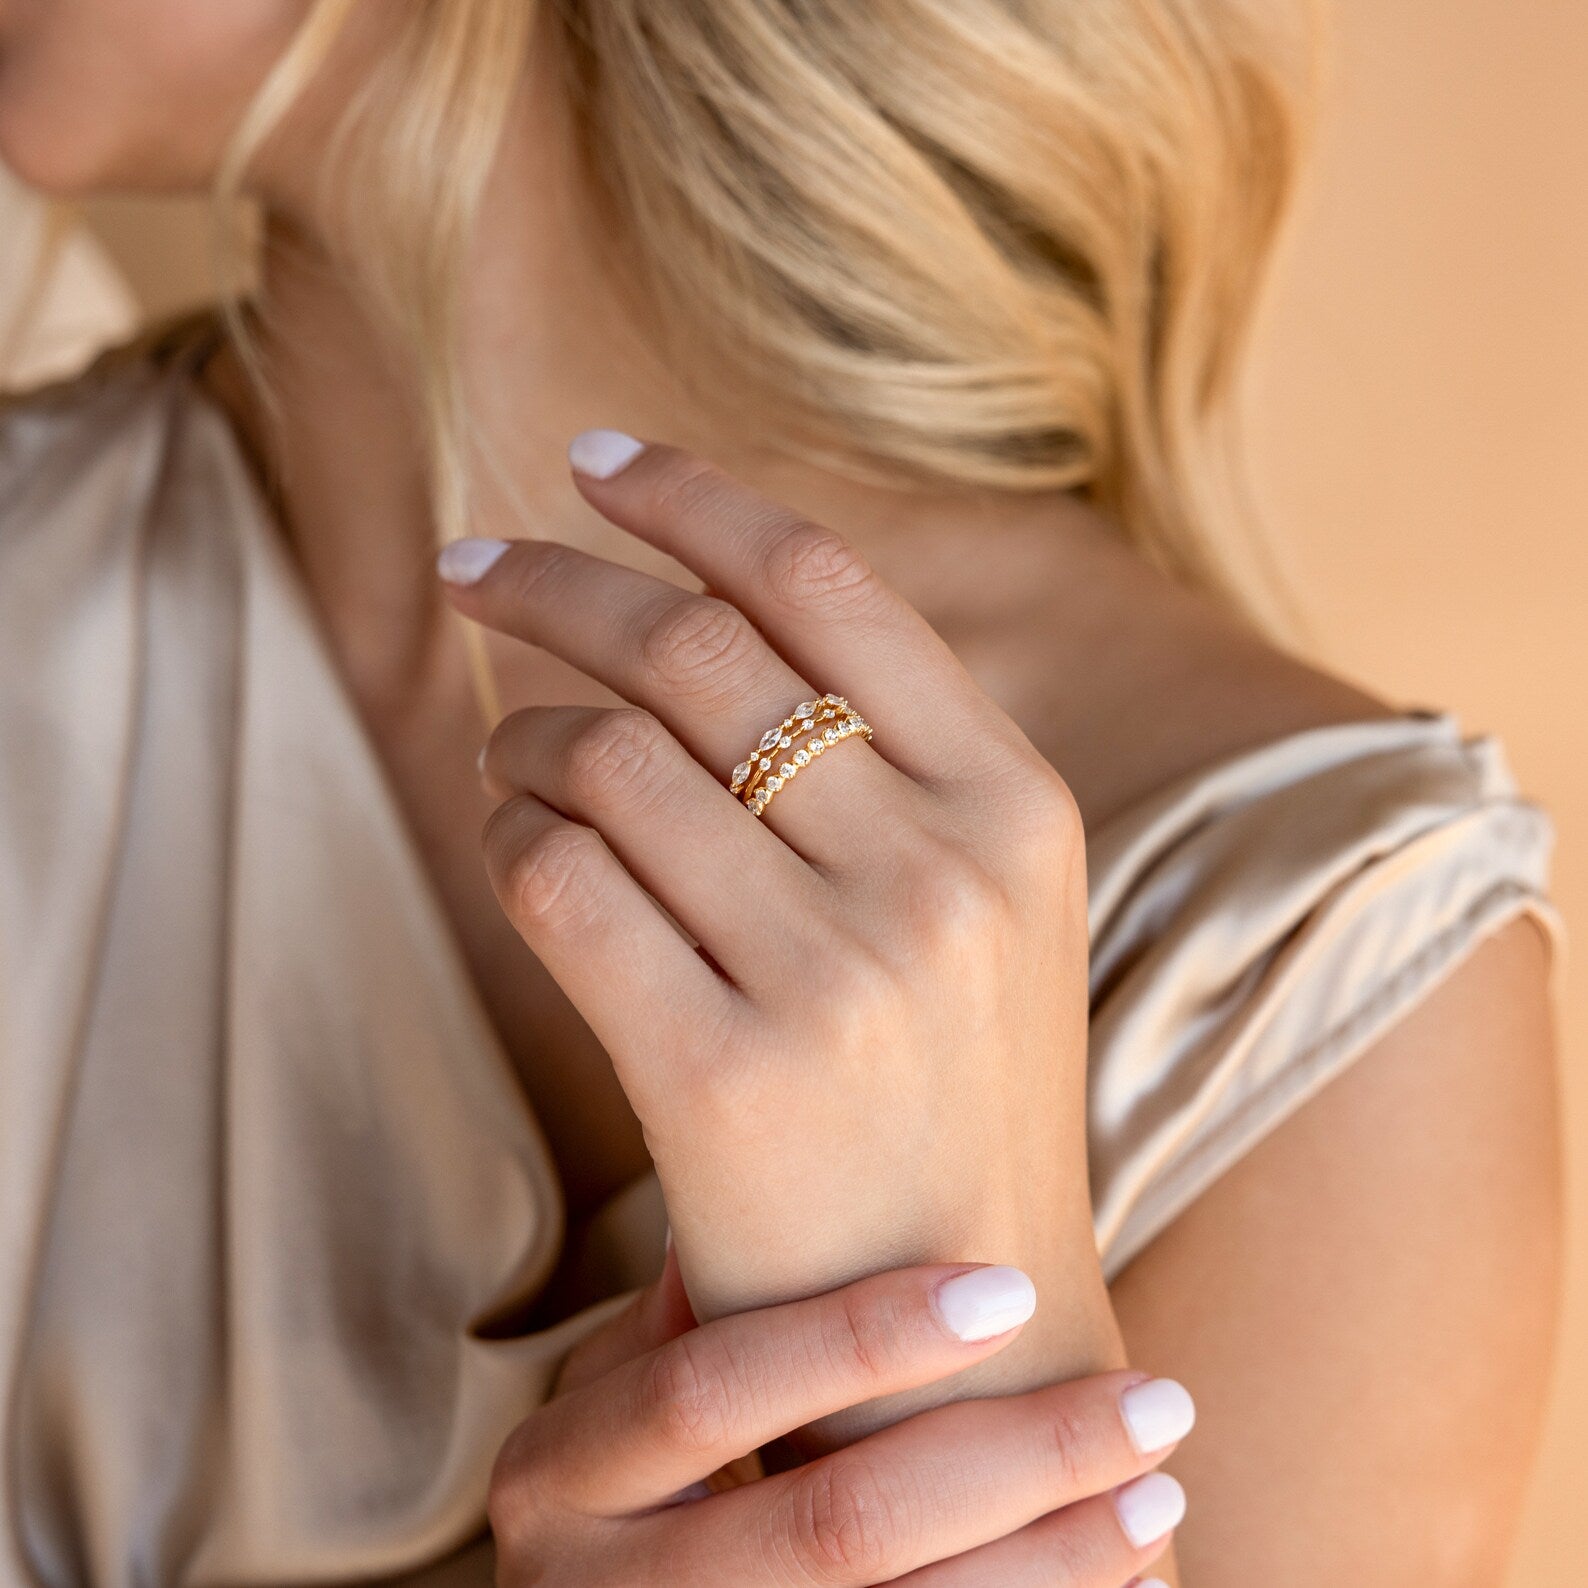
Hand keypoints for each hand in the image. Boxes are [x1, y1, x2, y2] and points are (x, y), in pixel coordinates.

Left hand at [443, 431, 1114, 1431]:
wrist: (967, 1337)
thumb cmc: (952, 1095)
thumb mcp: (983, 909)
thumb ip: (892, 762)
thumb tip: (706, 601)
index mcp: (1016, 805)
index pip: (828, 585)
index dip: (695, 498)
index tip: (590, 458)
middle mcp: (939, 872)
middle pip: (698, 650)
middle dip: (557, 581)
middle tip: (472, 564)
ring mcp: (837, 977)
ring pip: (610, 757)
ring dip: (522, 730)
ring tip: (507, 747)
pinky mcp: (722, 1078)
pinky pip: (559, 884)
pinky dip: (510, 838)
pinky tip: (516, 843)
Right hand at [490, 1250, 1188, 1585]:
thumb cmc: (611, 1493)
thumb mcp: (609, 1401)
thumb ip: (687, 1314)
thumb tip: (782, 1172)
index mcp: (560, 1477)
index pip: (711, 1391)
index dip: (858, 1337)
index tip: (1011, 1287)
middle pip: (829, 1527)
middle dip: (1011, 1464)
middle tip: (1153, 1402)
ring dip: (1048, 1567)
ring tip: (1156, 1491)